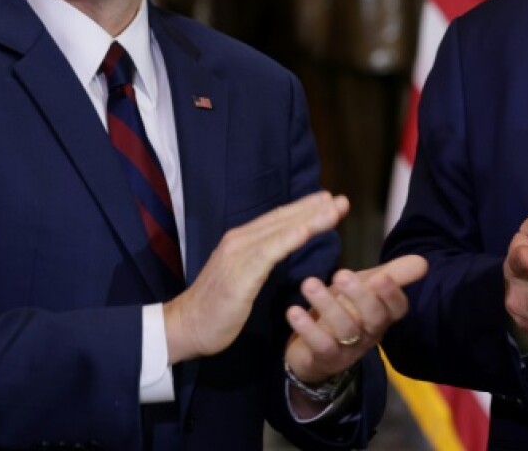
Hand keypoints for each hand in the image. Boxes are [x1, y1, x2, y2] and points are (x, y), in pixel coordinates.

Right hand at [164, 191, 347, 363]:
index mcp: (242, 241)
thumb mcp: (243, 276)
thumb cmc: (216, 306)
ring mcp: (238, 255)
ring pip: (280, 231)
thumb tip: (282, 248)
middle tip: (342, 200)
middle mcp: (240, 240)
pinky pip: (268, 253)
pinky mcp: (238, 274)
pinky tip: (305, 231)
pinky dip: (287, 239)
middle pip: (283, 219)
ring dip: (309, 219)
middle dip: (314, 208)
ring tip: (334, 210)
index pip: (279, 219)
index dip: (306, 208)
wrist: (185, 327)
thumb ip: (260, 259)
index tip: (331, 200)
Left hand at [283, 254, 427, 382]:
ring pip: (344, 329)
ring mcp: (348, 349)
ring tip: (309, 283)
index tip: (382, 276)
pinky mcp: (325, 358)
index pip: (397, 308)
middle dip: (360, 296)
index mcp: (383, 315)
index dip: (391, 294)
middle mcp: (370, 333)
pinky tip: (294, 310)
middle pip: (373, 318)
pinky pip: (319, 345)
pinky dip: (306, 327)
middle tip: (341, 273)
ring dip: (326, 305)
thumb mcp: (369, 288)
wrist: (315, 351)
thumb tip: (423, 262)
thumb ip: (393, 274)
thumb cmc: (348, 309)